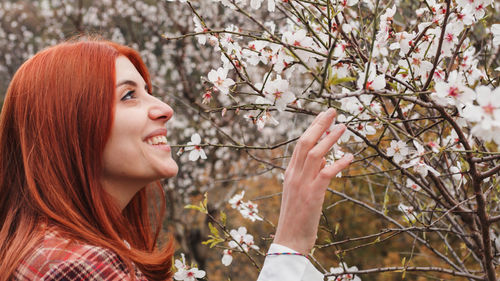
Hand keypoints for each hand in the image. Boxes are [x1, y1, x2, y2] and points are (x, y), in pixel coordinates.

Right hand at [273, 108, 352, 254]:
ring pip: (315, 153)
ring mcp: (301, 184)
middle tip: (332, 111)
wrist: (289, 240)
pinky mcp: (312, 195)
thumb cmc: (297, 217)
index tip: (324, 117)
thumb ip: (310, 173)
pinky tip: (351, 157)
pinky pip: (326, 173)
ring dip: (330, 139)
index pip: (300, 144)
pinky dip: (339, 163)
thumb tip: (324, 158)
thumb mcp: (301, 191)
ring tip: (343, 127)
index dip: (313, 128)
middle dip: (319, 125)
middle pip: (305, 142)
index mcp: (290, 172)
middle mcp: (294, 174)